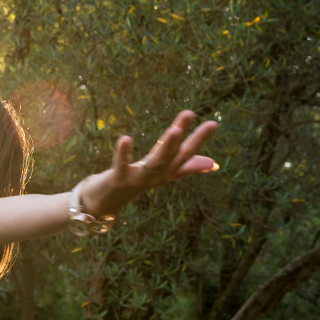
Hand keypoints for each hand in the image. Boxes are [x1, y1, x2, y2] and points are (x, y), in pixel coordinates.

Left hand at [79, 110, 217, 217]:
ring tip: (175, 130)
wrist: (105, 205)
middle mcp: (156, 177)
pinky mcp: (119, 180)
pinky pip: (122, 166)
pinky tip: (126, 138)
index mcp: (166, 172)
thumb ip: (186, 166)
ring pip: (156, 163)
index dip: (199, 140)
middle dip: (185, 138)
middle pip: (174, 156)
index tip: (213, 123)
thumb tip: (214, 163)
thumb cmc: (134, 184)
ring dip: (166, 147)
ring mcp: (138, 179)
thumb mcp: (161, 173)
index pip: (186, 154)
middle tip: (191, 114)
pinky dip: (124, 153)